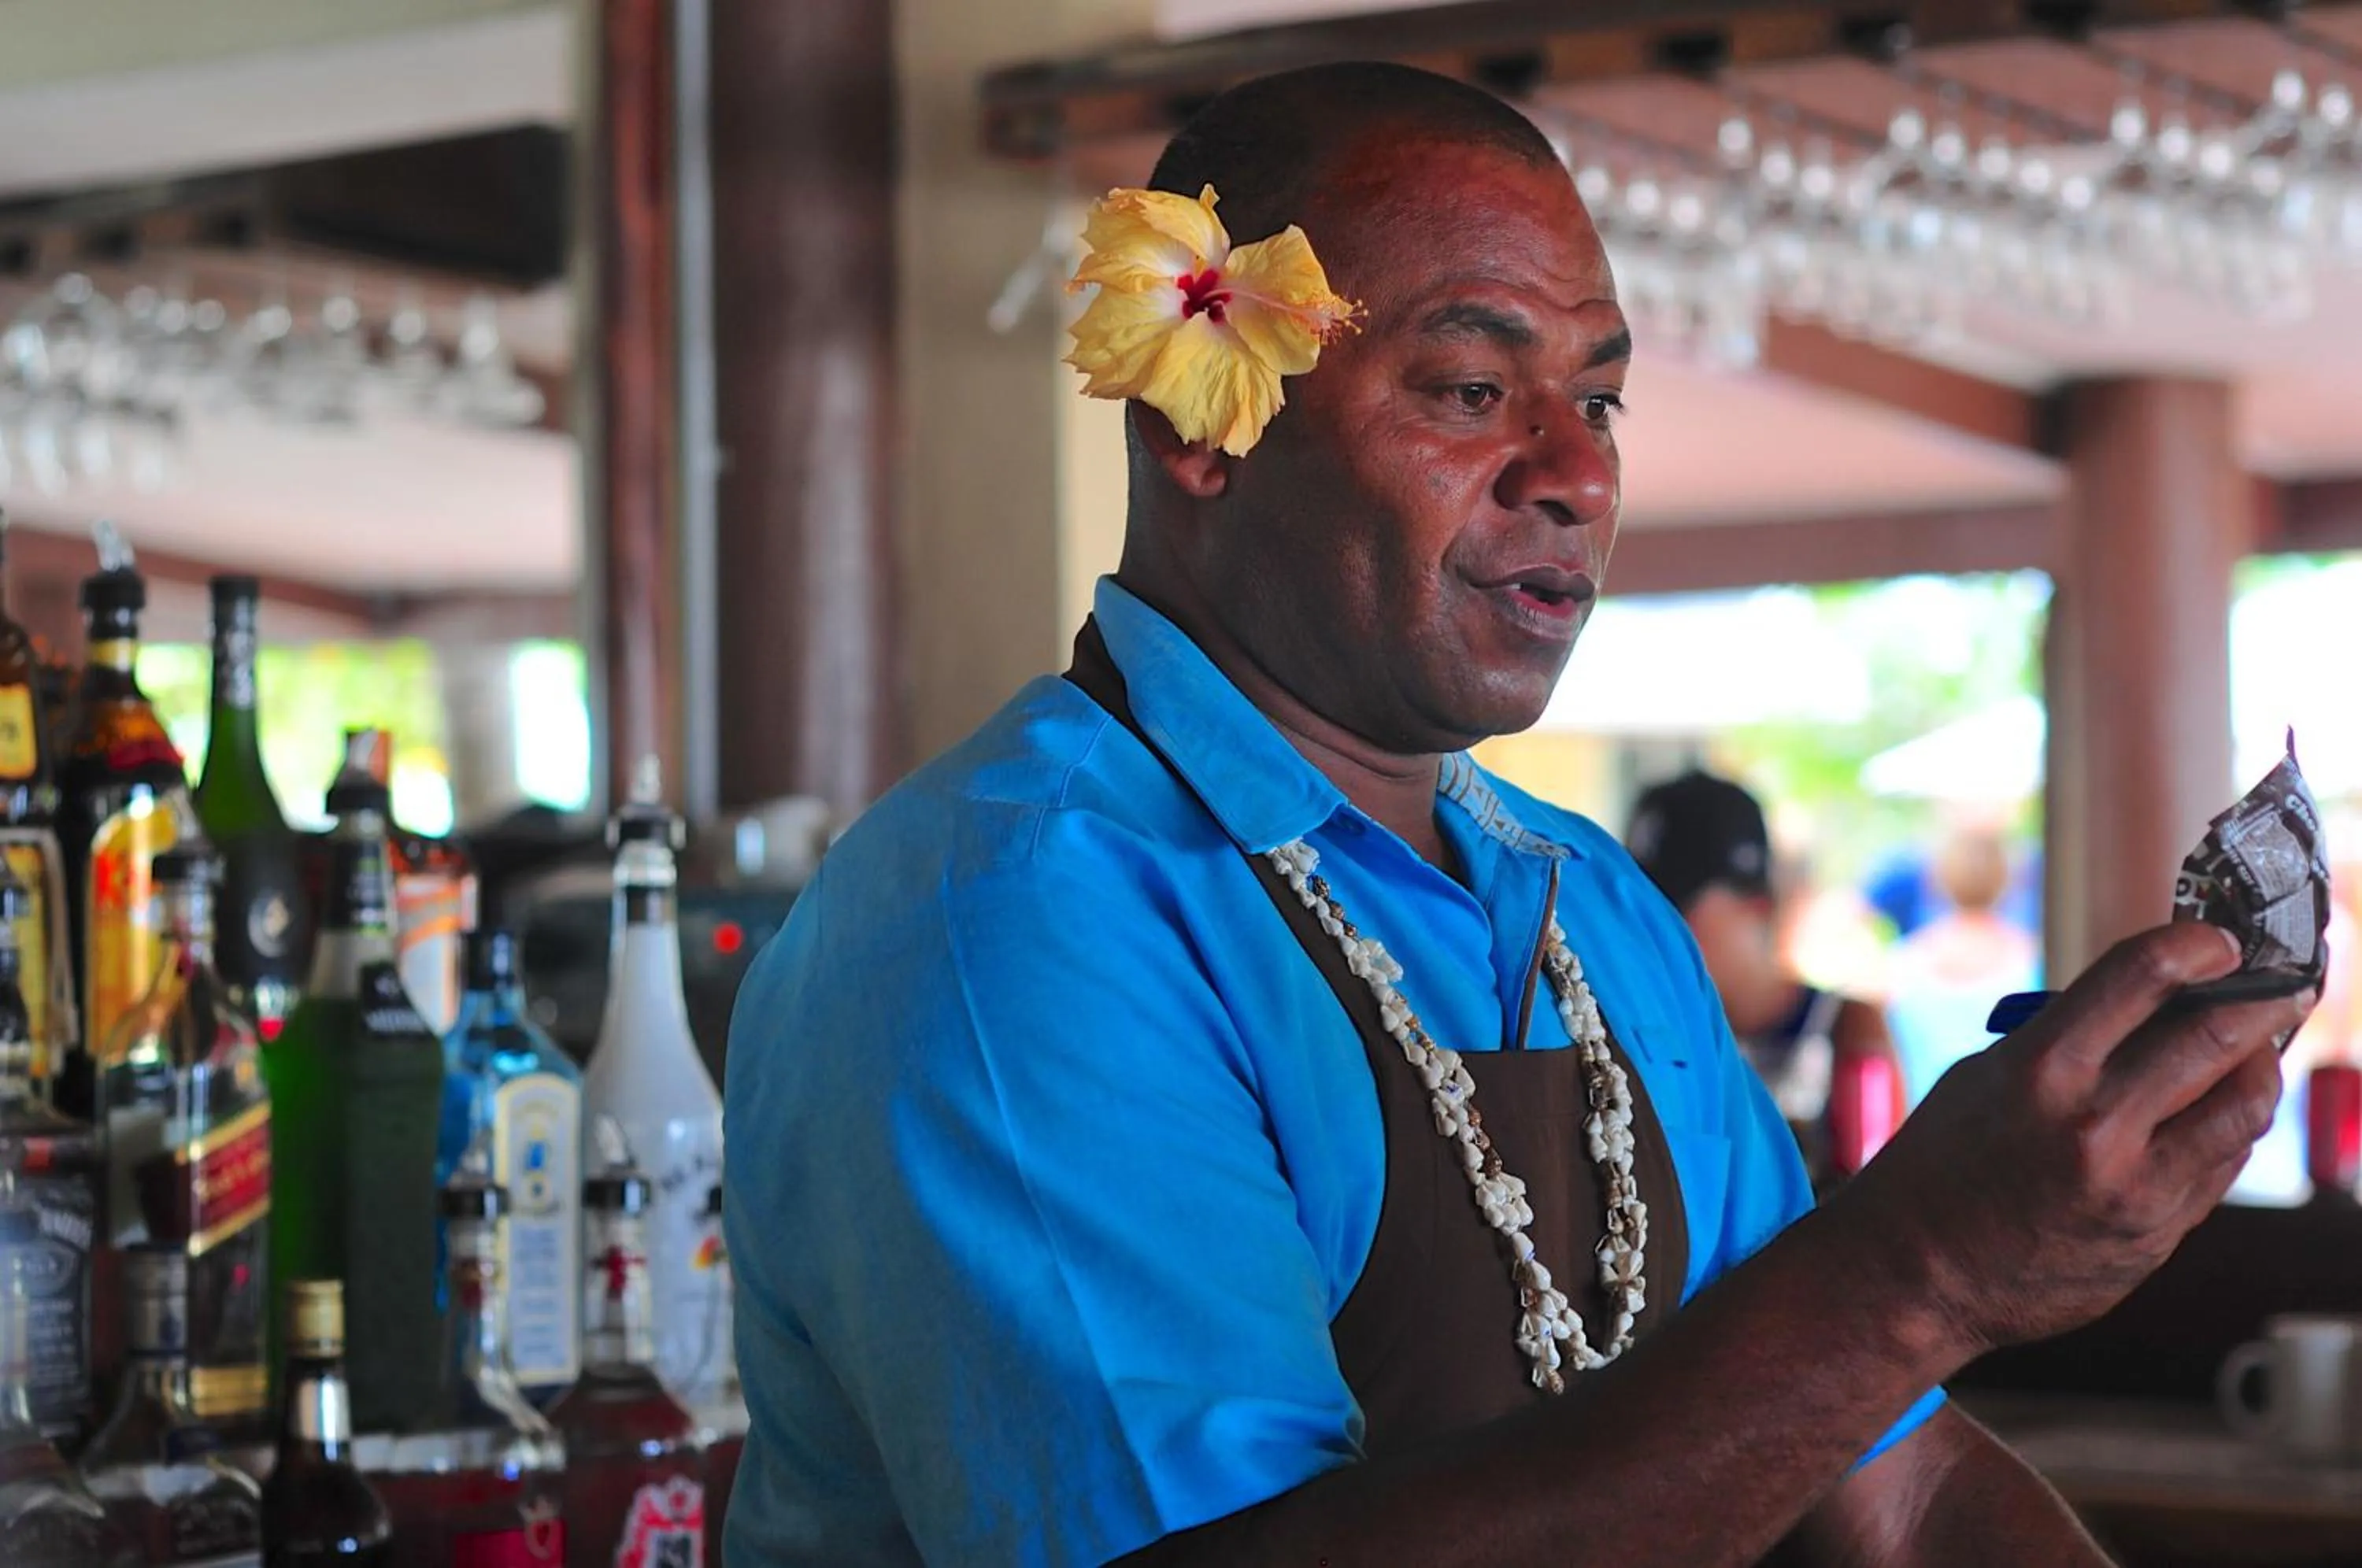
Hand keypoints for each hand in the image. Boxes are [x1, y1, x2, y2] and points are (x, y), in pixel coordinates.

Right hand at [1841, 922, 2317, 1359]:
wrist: (1915, 1276)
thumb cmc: (1939, 1168)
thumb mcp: (1984, 1078)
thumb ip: (2063, 1041)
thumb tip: (2147, 1007)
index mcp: (2039, 1070)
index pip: (2142, 975)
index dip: (2195, 943)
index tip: (2219, 941)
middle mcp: (2095, 1124)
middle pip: (2216, 1037)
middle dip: (2259, 1000)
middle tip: (2276, 986)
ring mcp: (2135, 1185)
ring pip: (2242, 1106)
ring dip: (2258, 1067)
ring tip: (2255, 1052)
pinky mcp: (2157, 1233)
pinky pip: (2221, 1164)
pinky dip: (2228, 1129)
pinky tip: (2215, 1114)